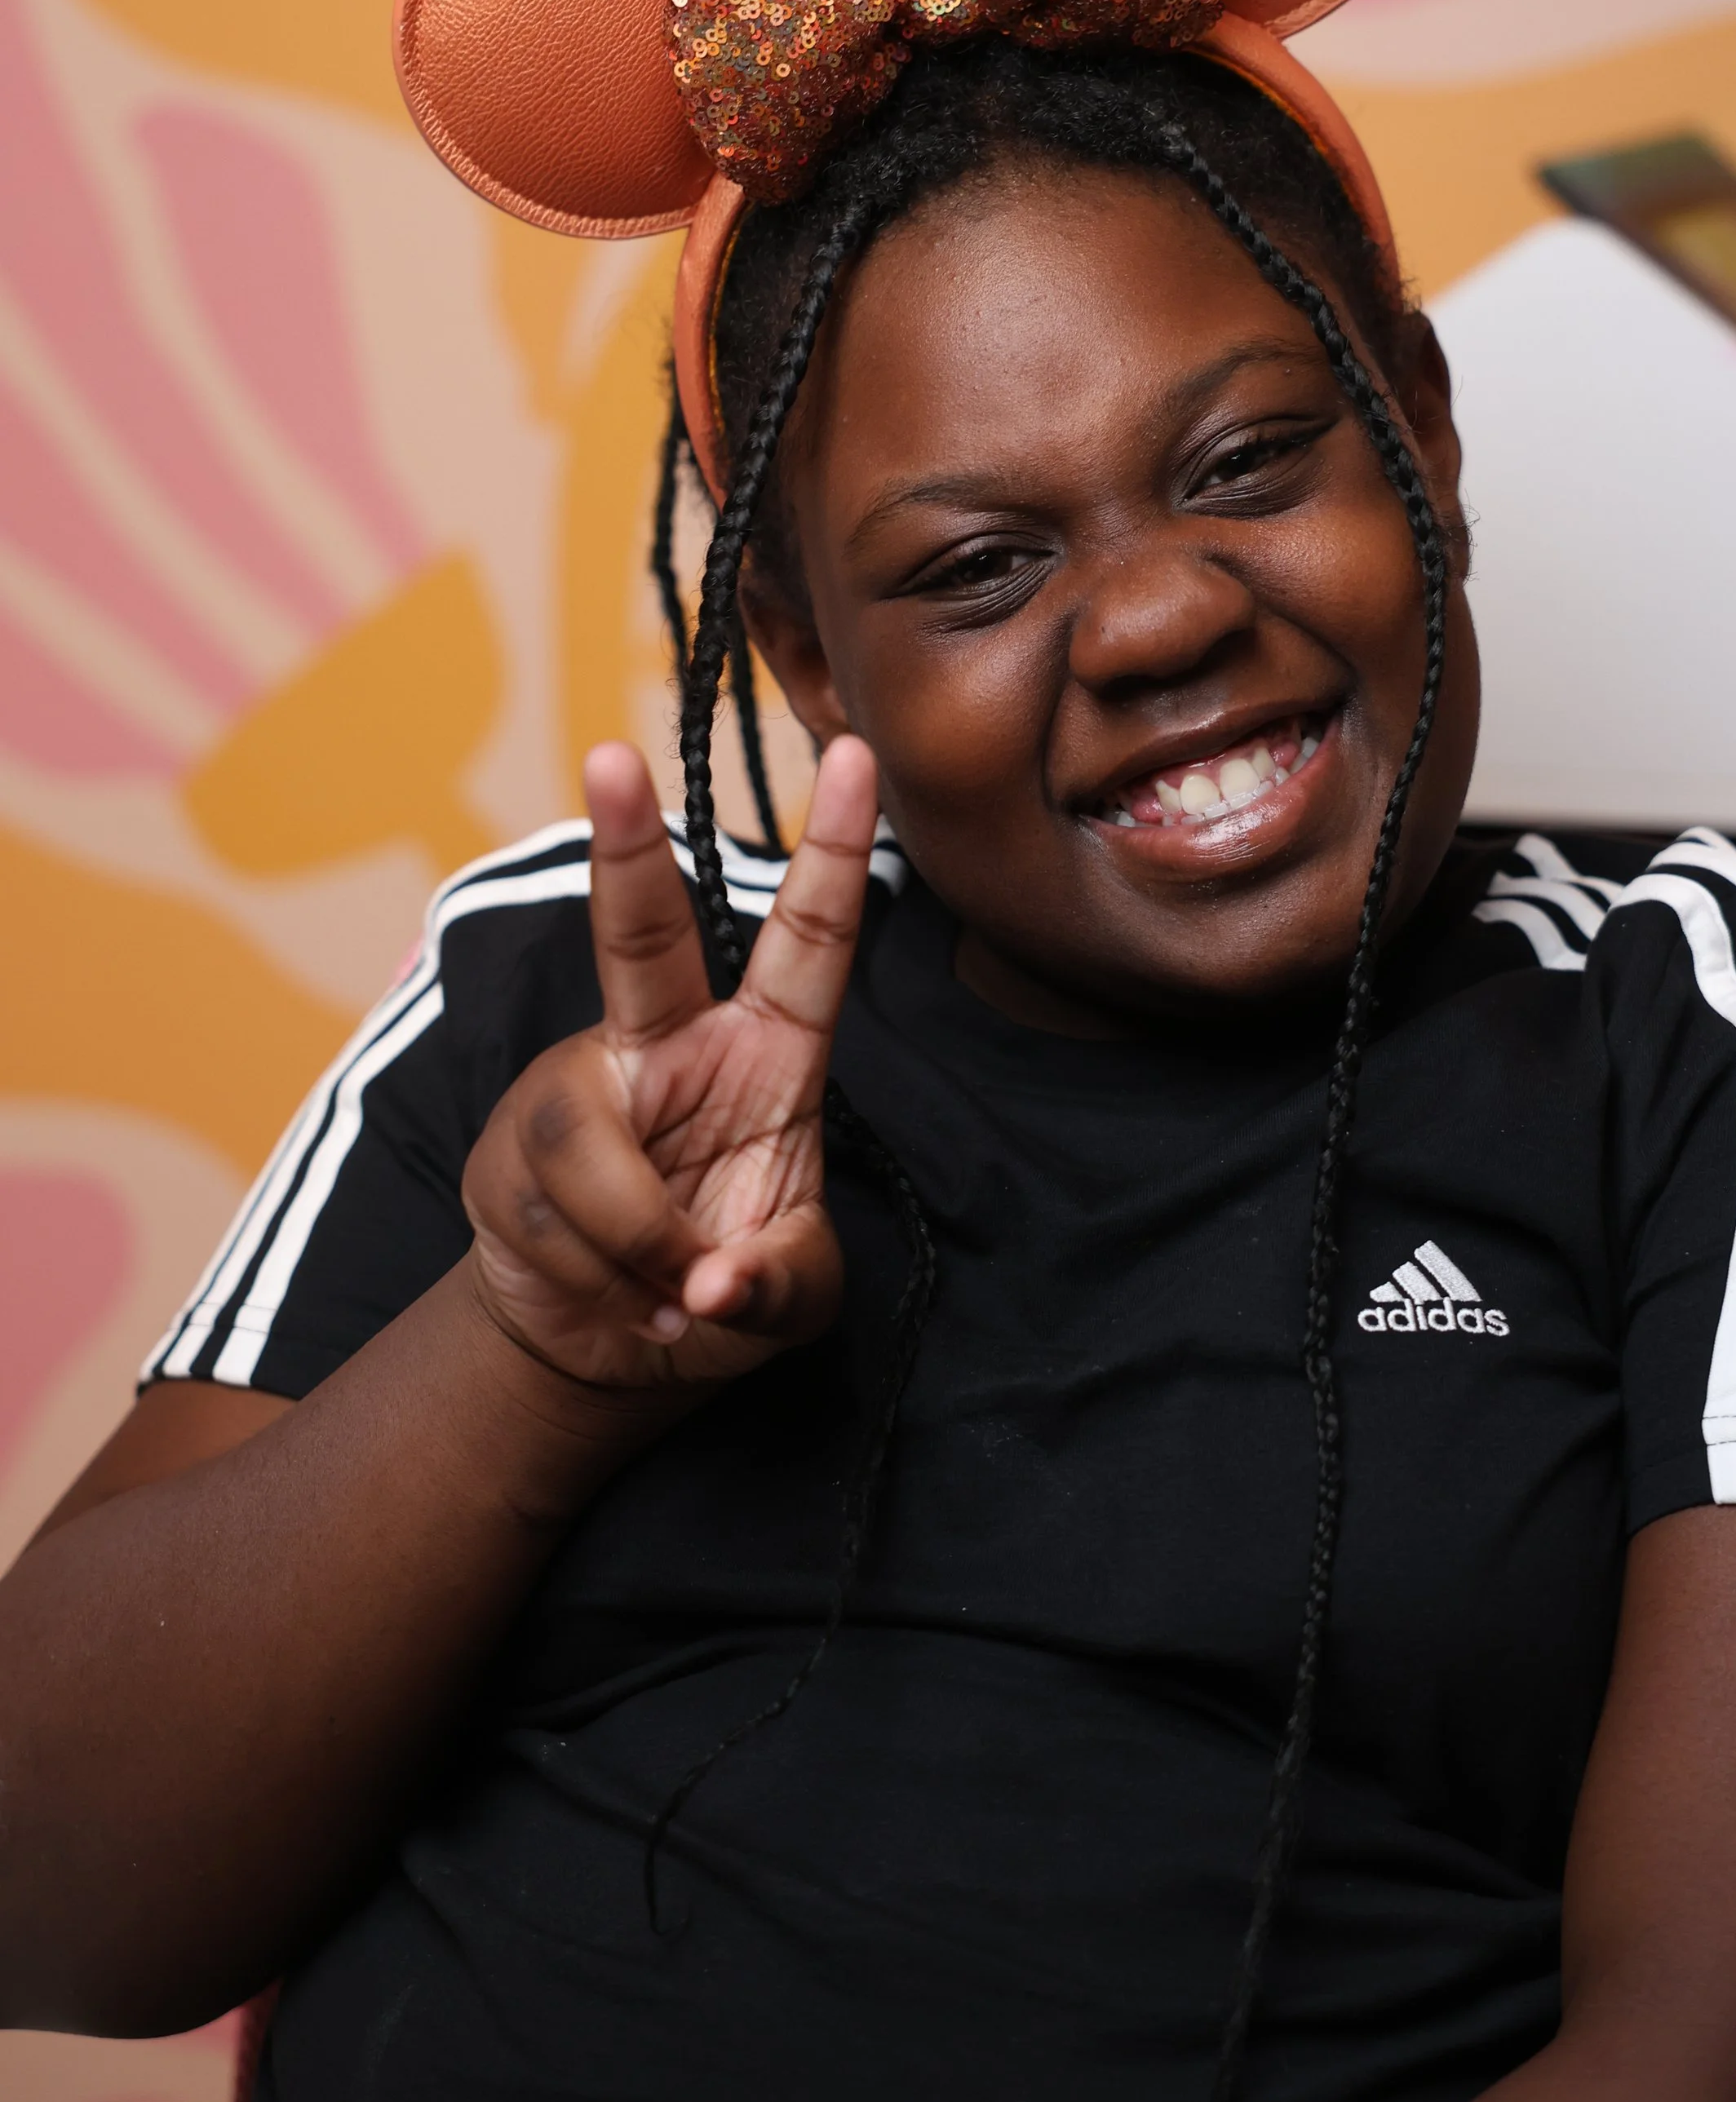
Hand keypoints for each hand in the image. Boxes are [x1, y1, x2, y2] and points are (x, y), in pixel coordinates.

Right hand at [461, 734, 876, 1395]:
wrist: (609, 1345)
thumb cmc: (725, 1286)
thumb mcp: (792, 1296)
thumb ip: (781, 1284)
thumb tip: (717, 1282)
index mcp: (767, 1054)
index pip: (808, 941)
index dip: (835, 852)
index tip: (858, 756)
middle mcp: (669, 1047)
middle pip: (642, 936)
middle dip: (624, 847)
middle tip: (609, 759)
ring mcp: (580, 1090)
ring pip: (594, 1147)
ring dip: (641, 1245)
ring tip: (671, 1297)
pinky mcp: (510, 1151)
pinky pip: (551, 1214)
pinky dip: (602, 1284)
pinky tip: (620, 1300)